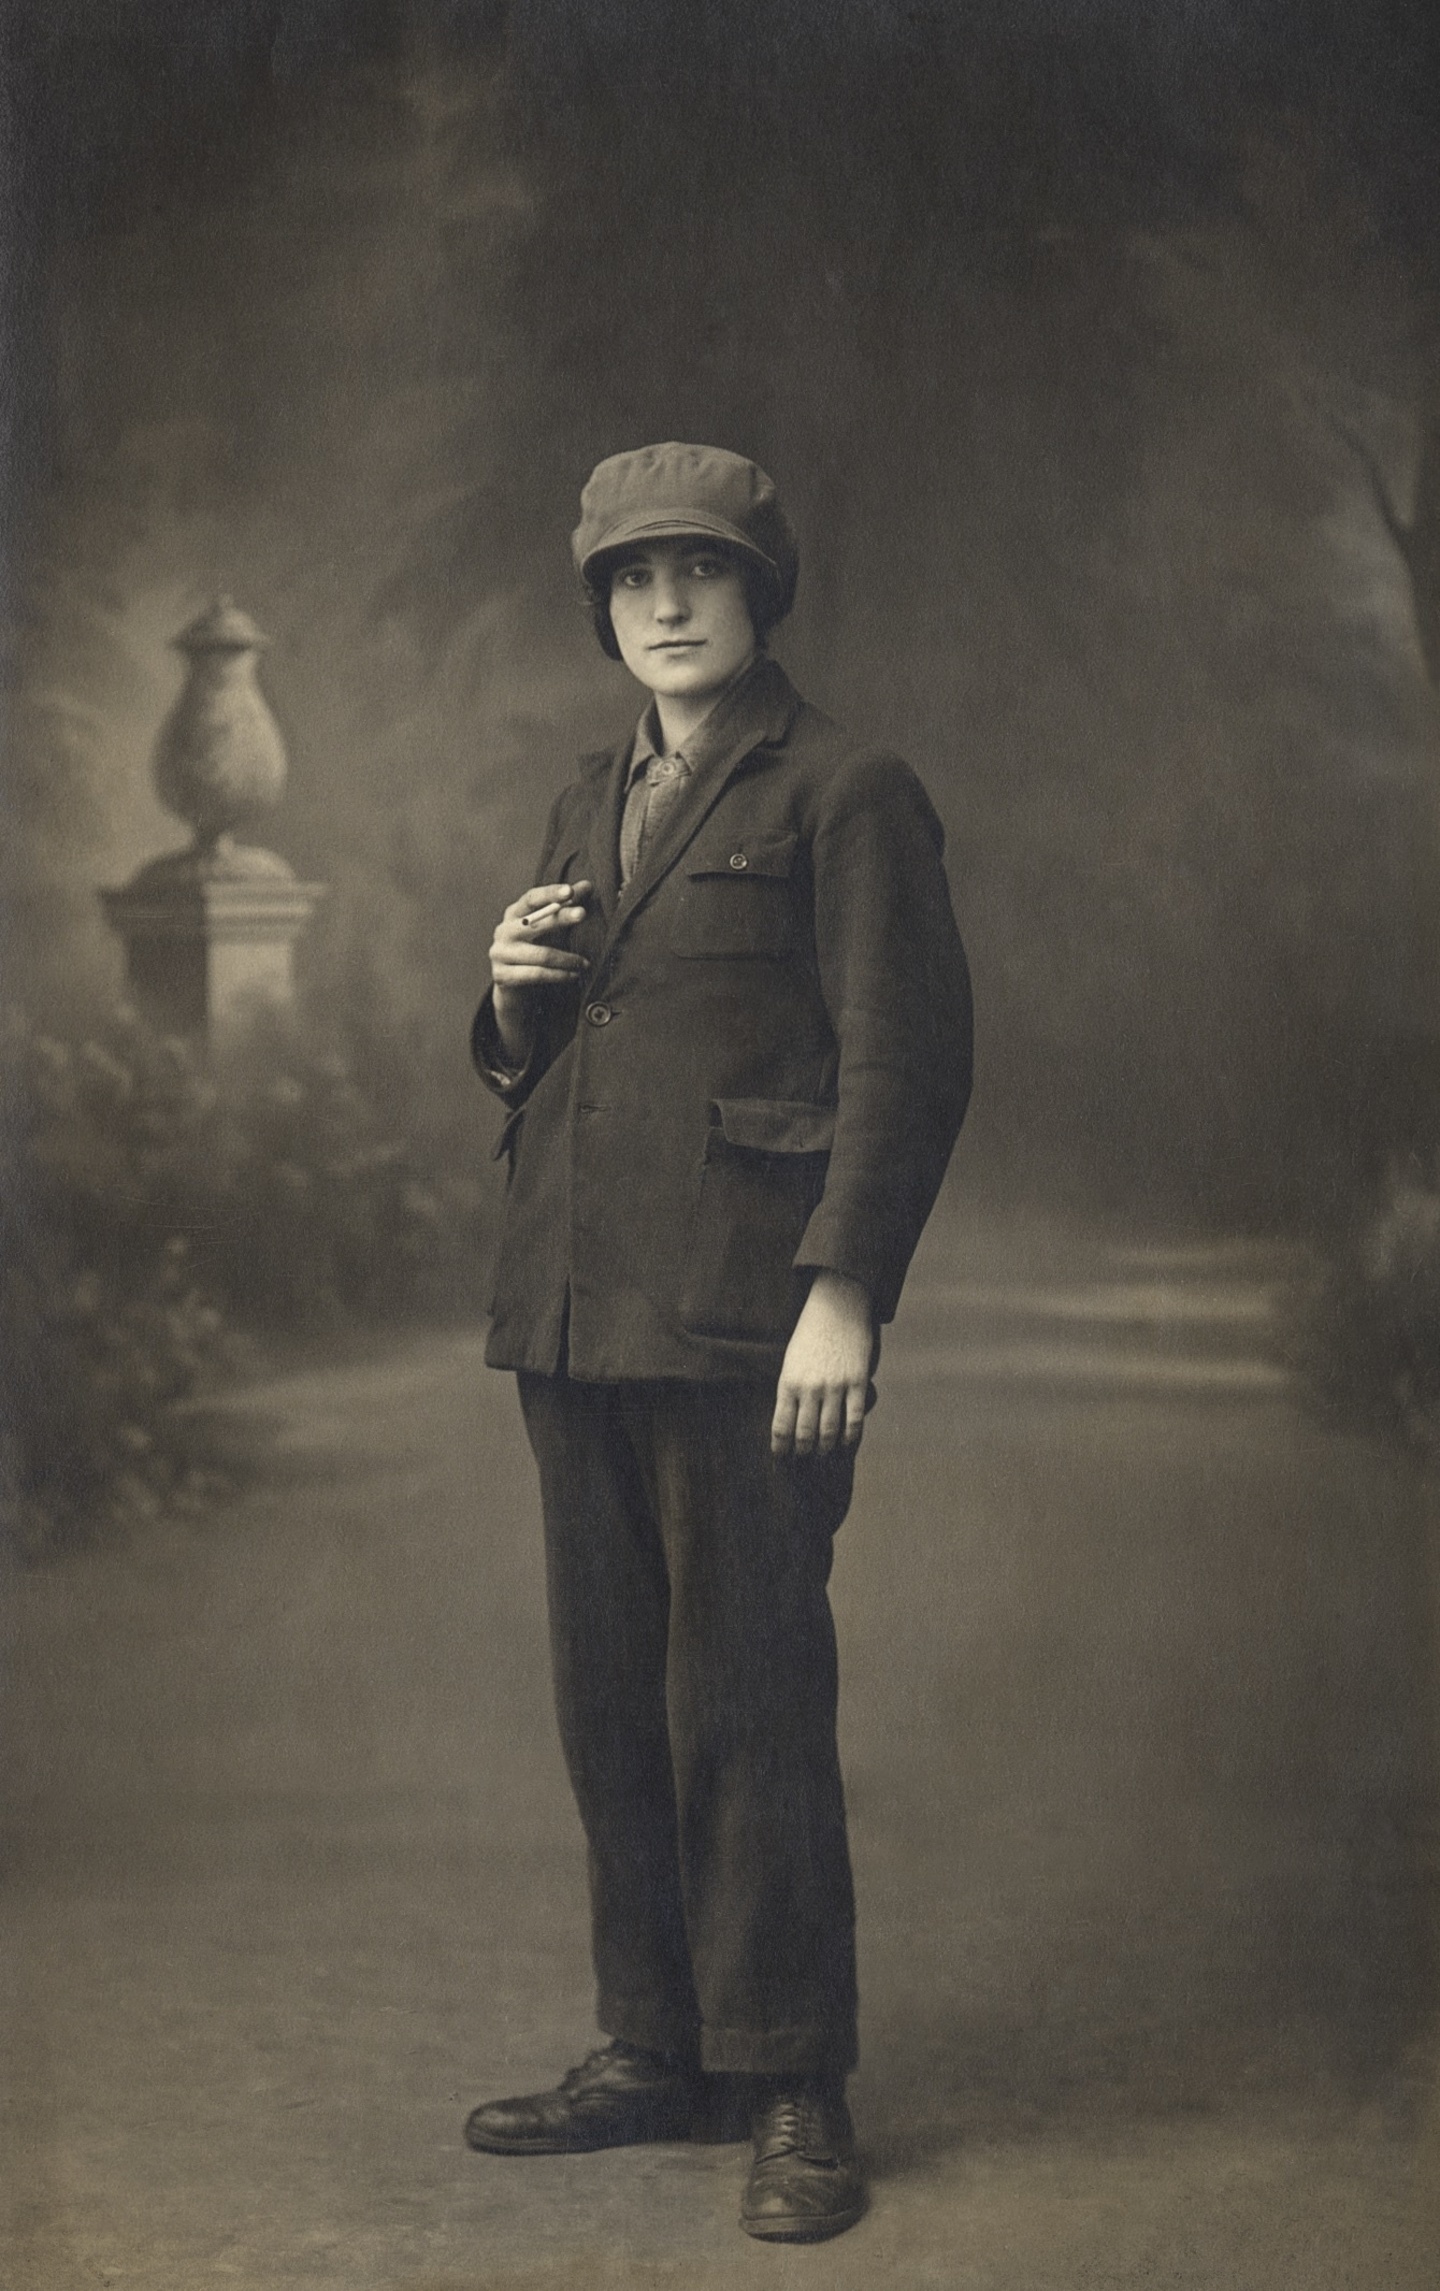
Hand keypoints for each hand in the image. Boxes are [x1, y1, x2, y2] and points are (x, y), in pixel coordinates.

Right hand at [489, 881, 592, 1064]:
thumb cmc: (536, 950)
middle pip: (534, 922)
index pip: (531, 898)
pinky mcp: (502, 976)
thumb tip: (588, 885)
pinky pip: (537, 975)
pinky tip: (575, 975)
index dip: (550, 894)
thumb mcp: (550, 927)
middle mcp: (503, 931)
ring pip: (540, 954)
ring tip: (586, 963)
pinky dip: (559, 975)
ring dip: (567, 958)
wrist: (515, 988)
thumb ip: (566, 906)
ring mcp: (500, 954)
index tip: (570, 891)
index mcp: (514, 914)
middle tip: (583, 913)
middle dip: (560, 917)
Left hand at [771, 1271, 875, 1458]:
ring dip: (826, 1451)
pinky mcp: (856, 1382)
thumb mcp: (791, 1361)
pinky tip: (847, 1445)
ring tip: (824, 1457)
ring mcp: (834, 1387)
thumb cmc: (811, 1334)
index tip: (782, 1459)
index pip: (781, 1427)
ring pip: (829, 1432)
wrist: (838, 1306)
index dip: (781, 1449)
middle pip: (805, 1435)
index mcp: (788, 1383)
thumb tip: (791, 1422)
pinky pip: (854, 1420)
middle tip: (804, 1464)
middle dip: (803, 1455)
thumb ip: (791, 1391)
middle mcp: (810, 1388)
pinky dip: (850, 1438)